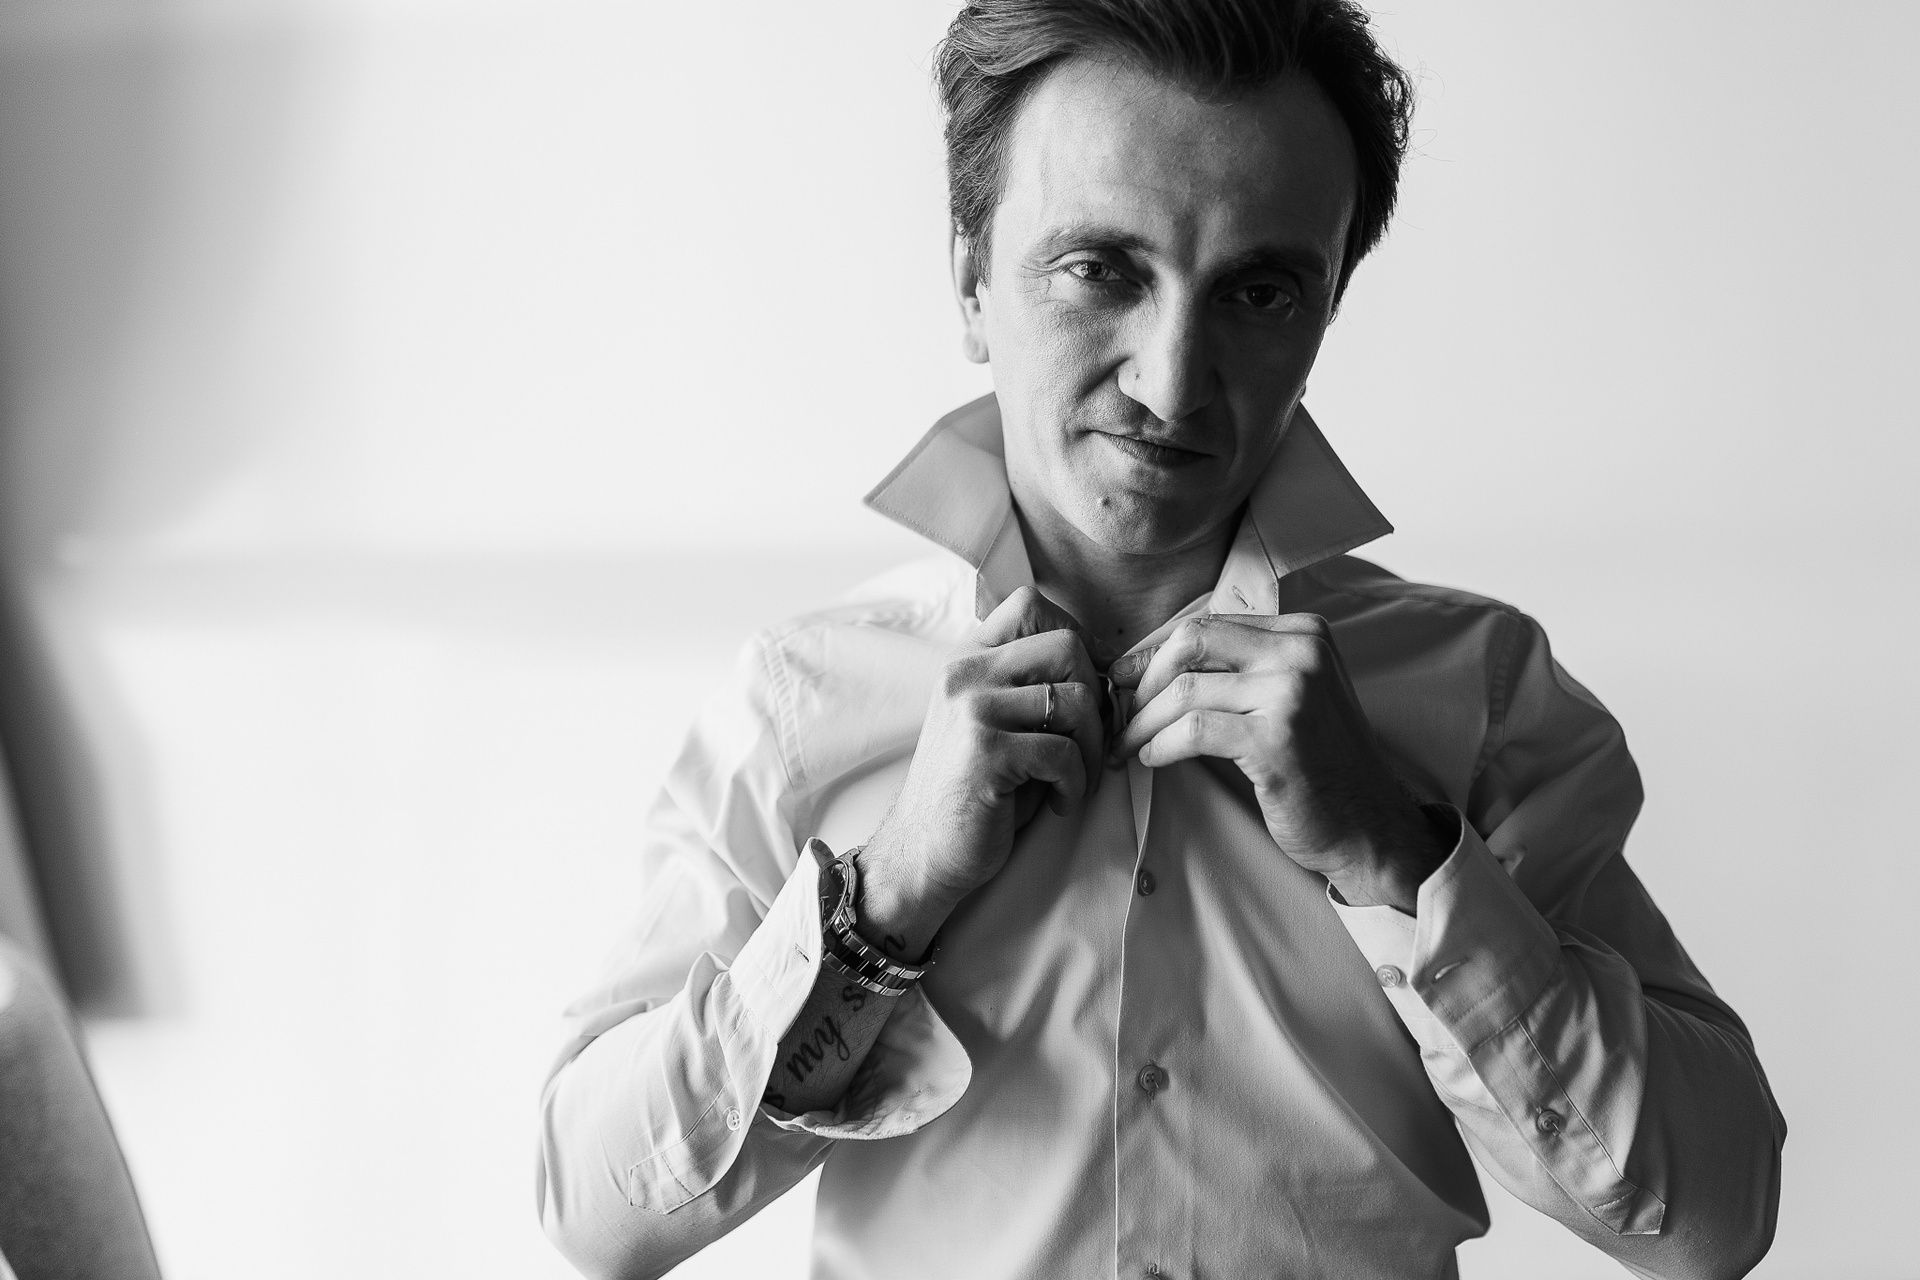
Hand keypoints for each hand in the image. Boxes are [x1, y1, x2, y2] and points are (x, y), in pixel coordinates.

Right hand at [858, 587, 1109, 955]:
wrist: (921, 855)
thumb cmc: (974, 795)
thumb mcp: (996, 727)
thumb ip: (1033, 691)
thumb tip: (1109, 673)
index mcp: (967, 662)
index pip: (1030, 606)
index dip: (1075, 642)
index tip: (1081, 692)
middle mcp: (965, 676)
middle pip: (1067, 646)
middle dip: (1096, 697)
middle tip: (1088, 743)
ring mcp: (972, 710)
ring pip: (1076, 699)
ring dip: (1092, 747)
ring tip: (1073, 779)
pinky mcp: (986, 752)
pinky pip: (1064, 750)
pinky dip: (1075, 782)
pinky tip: (1058, 803)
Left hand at [1109, 612, 1448, 910]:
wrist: (1369, 827)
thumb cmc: (1318, 767)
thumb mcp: (1289, 698)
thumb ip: (1240, 670)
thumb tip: (1149, 663)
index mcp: (1305, 632)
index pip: (1209, 625)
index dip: (1156, 654)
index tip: (1125, 682)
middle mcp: (1302, 651)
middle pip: (1192, 643)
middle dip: (1144, 680)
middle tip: (1123, 714)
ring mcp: (1293, 692)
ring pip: (1184, 690)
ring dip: (1143, 722)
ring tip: (1129, 745)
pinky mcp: (1276, 738)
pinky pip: (1191, 730)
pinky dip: (1159, 745)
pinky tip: (1151, 760)